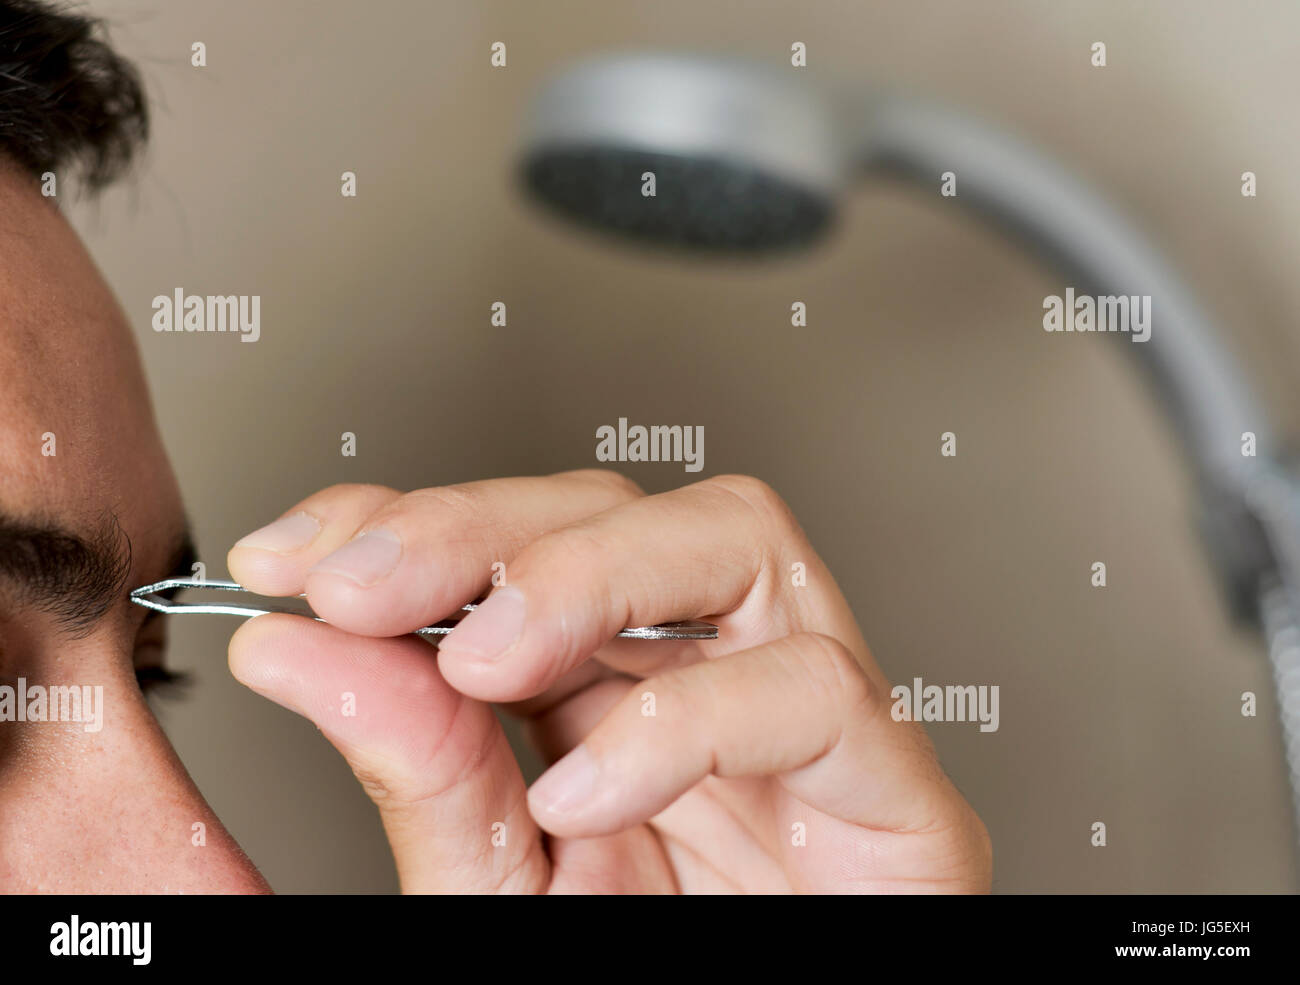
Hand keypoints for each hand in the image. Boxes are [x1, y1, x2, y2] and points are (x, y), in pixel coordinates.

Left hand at [227, 471, 990, 892]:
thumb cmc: (647, 975)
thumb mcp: (500, 882)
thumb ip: (420, 767)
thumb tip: (299, 651)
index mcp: (613, 691)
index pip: (523, 538)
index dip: (410, 520)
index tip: (293, 557)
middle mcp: (711, 676)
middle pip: (621, 509)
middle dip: (482, 529)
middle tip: (365, 586)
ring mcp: (810, 719)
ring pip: (738, 537)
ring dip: (592, 574)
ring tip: (486, 656)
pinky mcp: (893, 789)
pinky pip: (815, 690)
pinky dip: (688, 721)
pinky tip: (588, 788)